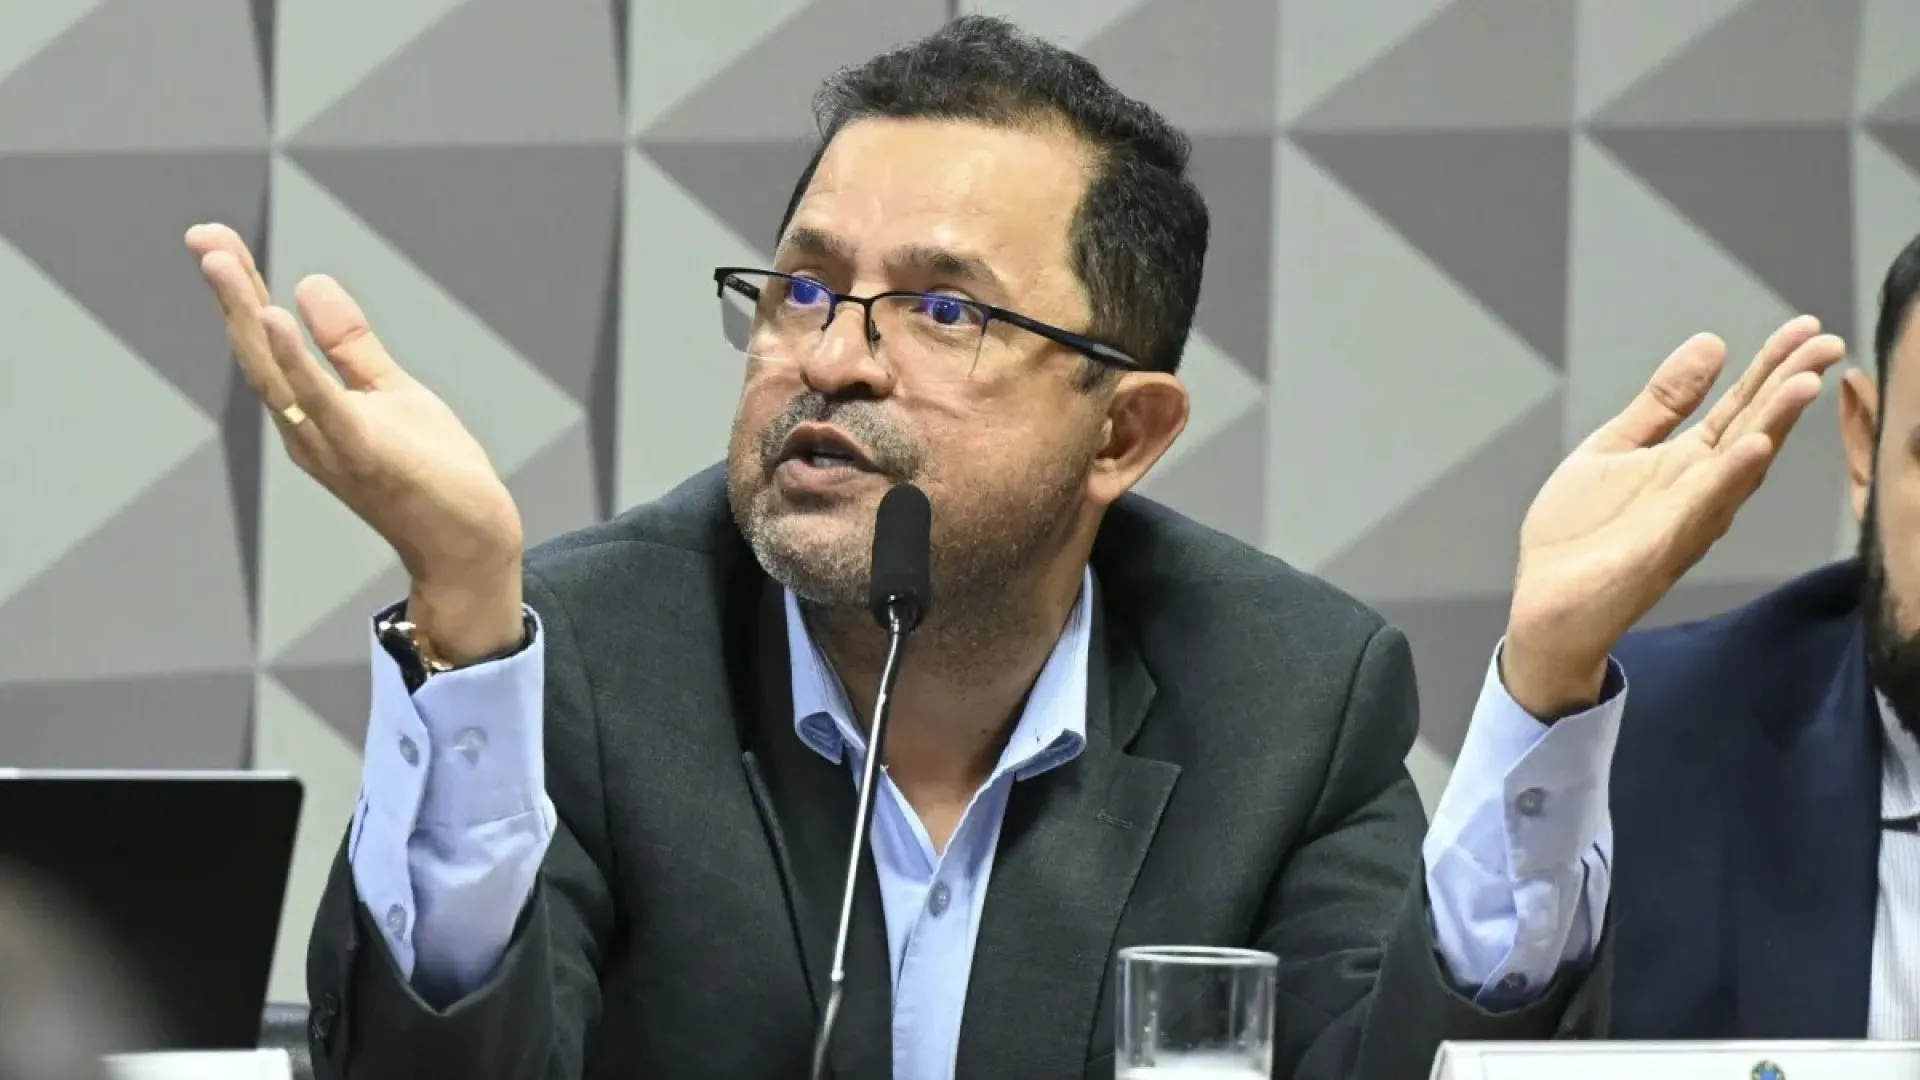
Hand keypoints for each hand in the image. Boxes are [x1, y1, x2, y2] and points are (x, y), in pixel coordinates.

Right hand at [187, 224, 525, 660]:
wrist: (468, 544)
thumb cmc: (432, 474)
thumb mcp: (392, 392)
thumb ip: (349, 345)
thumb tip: (309, 282)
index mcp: (310, 411)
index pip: (267, 341)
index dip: (239, 289)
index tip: (211, 238)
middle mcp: (305, 430)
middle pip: (259, 353)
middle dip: (230, 294)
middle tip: (202, 237)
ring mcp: (331, 445)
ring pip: (276, 376)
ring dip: (248, 317)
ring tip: (223, 263)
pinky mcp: (367, 455)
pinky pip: (324, 404)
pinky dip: (297, 363)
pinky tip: (277, 319)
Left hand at [1502, 316, 1846, 715]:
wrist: (1545, 605)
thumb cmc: (1580, 535)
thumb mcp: (1615, 449)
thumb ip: (1662, 402)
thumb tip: (1711, 343)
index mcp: (1688, 464)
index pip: (1740, 407)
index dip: (1772, 366)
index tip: (1806, 328)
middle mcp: (1700, 491)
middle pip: (1754, 429)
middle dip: (1789, 386)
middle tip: (1827, 342)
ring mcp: (1686, 520)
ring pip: (1739, 468)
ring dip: (1772, 425)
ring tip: (1803, 383)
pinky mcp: (1662, 548)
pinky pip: (1700, 509)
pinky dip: (1727, 477)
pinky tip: (1753, 446)